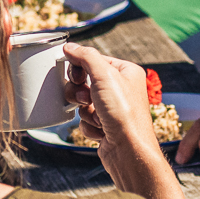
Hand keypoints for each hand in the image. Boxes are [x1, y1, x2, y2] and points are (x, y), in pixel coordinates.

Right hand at [59, 44, 167, 182]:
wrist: (128, 151)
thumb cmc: (123, 114)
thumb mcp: (104, 76)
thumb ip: (86, 57)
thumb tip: (70, 47)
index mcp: (126, 72)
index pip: (94, 59)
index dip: (80, 67)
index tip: (76, 75)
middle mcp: (121, 88)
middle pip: (84, 80)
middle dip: (80, 92)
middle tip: (87, 98)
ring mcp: (113, 108)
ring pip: (82, 101)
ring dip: (85, 110)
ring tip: (98, 117)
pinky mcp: (105, 125)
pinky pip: (85, 119)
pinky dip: (89, 125)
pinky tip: (101, 130)